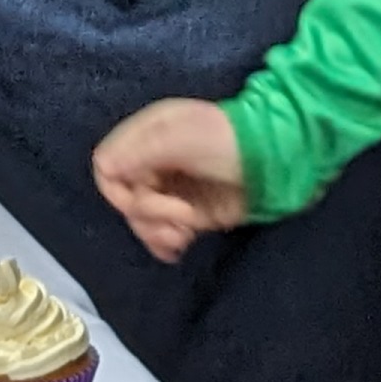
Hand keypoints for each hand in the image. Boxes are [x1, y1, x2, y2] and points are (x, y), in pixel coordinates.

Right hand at [92, 99, 247, 261]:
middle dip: (148, 213)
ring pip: (141, 220)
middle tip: (180, 215)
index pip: (107, 167)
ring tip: (185, 232)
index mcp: (146, 136)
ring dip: (157, 231)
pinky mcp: (189, 214)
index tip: (144, 198)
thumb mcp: (178, 136)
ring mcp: (171, 190)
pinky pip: (161, 234)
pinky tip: (181, 245)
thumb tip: (105, 170)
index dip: (119, 190)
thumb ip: (138, 151)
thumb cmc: (225, 140)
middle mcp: (153, 163)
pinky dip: (165, 243)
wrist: (275, 160)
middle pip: (124, 199)